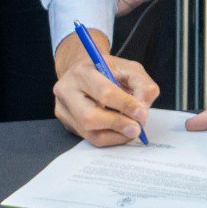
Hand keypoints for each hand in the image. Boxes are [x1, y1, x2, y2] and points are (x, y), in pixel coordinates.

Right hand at [52, 29, 159, 145]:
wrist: (86, 73)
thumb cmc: (108, 70)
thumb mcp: (129, 68)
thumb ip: (142, 85)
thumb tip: (143, 109)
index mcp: (82, 71)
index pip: (104, 92)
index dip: (125, 105)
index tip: (142, 114)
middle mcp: (67, 90)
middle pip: (89, 117)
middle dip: (117, 124)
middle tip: (137, 128)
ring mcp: (64, 109)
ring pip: (89, 132)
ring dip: (115, 135)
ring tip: (131, 130)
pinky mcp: (68, 124)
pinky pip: (90, 139)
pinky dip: (110, 138)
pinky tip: (120, 132)